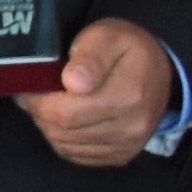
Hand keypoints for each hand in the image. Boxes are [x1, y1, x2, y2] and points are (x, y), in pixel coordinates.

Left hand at [20, 16, 177, 168]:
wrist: (159, 71)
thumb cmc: (129, 50)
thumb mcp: (108, 36)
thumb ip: (89, 57)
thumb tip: (72, 81)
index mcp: (127, 95)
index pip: (65, 112)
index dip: (38, 100)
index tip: (32, 86)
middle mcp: (131, 126)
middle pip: (63, 131)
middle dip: (41, 113)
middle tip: (37, 93)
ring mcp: (126, 145)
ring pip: (66, 146)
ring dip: (50, 126)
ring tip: (51, 103)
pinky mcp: (120, 156)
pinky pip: (77, 155)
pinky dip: (63, 139)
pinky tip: (65, 119)